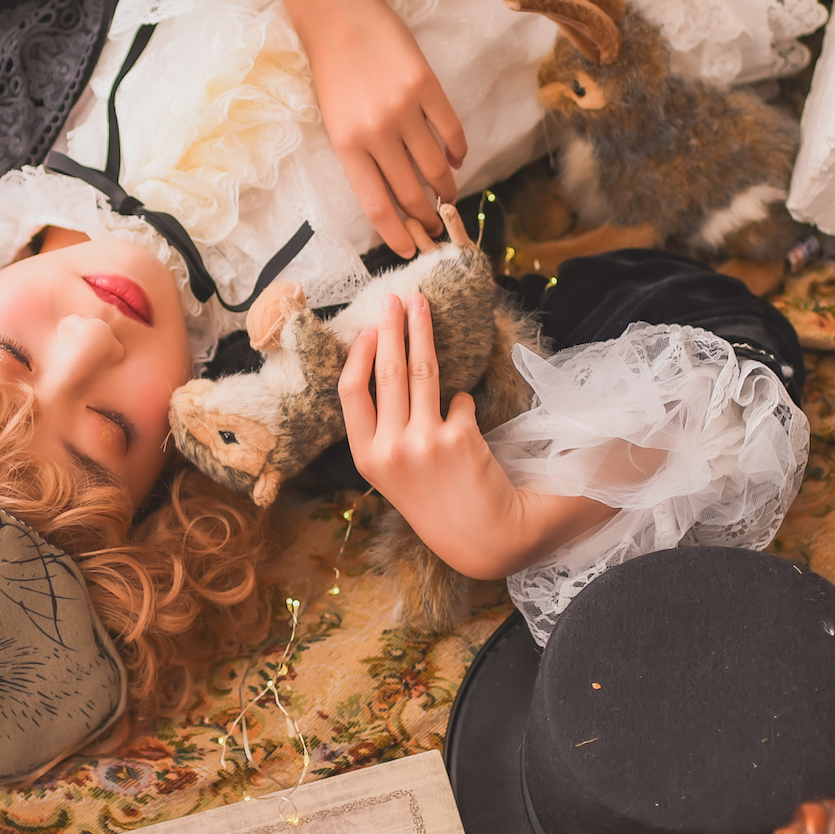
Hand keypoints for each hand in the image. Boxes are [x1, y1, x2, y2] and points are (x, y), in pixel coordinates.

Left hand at [282, 0, 467, 257]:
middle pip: (411, 191)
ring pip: (436, 166)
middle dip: (426, 217)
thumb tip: (393, 192)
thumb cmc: (332, 71)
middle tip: (436, 227)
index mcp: (347, 145)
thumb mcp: (335, 120)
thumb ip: (361, 156)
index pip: (377, 204)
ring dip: (447, 187)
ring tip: (449, 195)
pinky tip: (456, 158)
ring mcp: (404, 109)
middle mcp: (376, 132)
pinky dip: (457, 151)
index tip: (409, 249)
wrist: (338, 15)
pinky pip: (451, 130)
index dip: (396, 233)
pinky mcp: (427, 86)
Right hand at [338, 292, 610, 579]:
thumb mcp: (392, 475)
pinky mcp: (460, 437)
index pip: (352, 393)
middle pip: (387, 372)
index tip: (367, 328)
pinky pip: (459, 400)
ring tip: (422, 305)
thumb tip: (383, 367)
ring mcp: (424, 443)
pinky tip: (463, 421)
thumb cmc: (436, 500)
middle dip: (391, 327)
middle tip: (395, 298)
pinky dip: (461, 403)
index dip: (358, 355)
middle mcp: (390, 449)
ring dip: (421, 331)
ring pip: (420, 371)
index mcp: (366, 458)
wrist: (483, 535)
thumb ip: (383, 430)